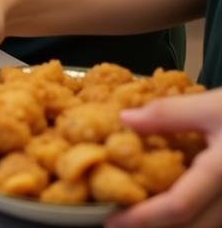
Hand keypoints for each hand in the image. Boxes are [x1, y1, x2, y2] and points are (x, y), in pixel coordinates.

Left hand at [105, 89, 221, 227]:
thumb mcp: (211, 105)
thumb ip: (168, 114)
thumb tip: (124, 120)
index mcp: (221, 173)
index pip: (177, 207)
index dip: (142, 218)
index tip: (110, 220)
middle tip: (117, 223)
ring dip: (173, 227)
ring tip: (139, 219)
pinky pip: (216, 220)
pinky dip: (192, 219)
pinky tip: (171, 212)